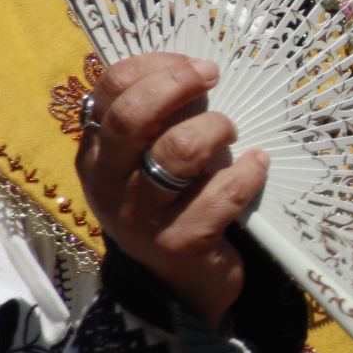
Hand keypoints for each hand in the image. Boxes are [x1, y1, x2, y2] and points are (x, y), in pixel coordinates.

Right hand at [76, 53, 269, 328]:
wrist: (174, 287)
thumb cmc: (167, 204)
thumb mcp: (146, 160)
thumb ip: (159, 118)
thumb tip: (195, 70)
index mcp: (96, 153)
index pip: (109, 91)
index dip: (152, 67)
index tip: (191, 64)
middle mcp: (108, 183)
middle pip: (131, 117)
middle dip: (176, 85)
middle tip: (211, 77)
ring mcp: (140, 217)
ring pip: (177, 152)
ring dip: (214, 129)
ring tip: (230, 132)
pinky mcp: (179, 243)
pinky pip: (220, 195)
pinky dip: (246, 173)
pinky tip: (257, 164)